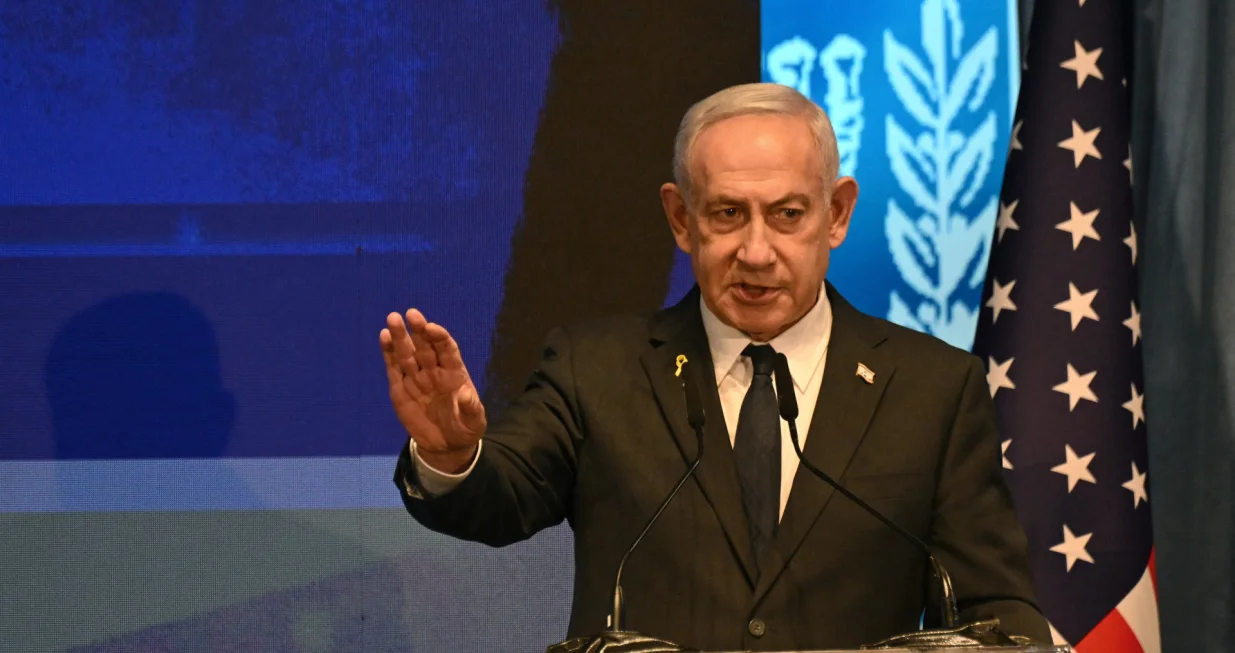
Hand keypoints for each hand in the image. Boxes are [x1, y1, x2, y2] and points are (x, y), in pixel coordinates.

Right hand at [380, 309, 485, 472]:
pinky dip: (388, 353)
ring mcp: (416, 379)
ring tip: (393, 319)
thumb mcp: (473, 422)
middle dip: (418, 331)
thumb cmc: (465, 428)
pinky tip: (384, 337)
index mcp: (455, 373)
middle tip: (411, 314)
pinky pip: (394, 368)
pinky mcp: (400, 390)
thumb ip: (471, 408)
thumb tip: (467, 394)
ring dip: (400, 337)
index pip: (447, 350)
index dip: (440, 338)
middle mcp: (434, 371)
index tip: (432, 328)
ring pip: (407, 354)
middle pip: (425, 347)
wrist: (446, 445)